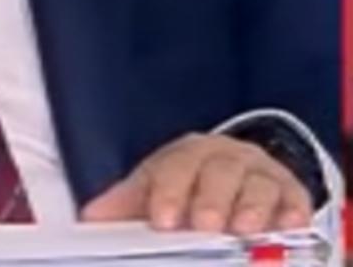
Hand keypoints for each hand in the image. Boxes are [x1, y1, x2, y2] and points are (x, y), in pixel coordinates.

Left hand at [80, 133, 312, 234]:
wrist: (232, 169)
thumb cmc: (188, 183)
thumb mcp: (154, 188)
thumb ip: (125, 204)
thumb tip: (91, 217)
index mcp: (184, 155)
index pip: (174, 168)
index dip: (168, 192)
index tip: (162, 219)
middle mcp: (224, 157)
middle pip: (218, 172)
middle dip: (211, 199)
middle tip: (205, 225)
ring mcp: (259, 172)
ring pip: (257, 183)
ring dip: (252, 207)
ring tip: (245, 228)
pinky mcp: (290, 191)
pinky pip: (293, 197)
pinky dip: (291, 211)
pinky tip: (287, 224)